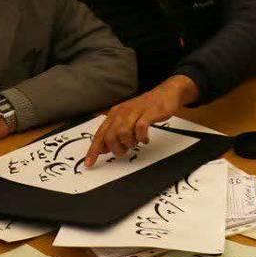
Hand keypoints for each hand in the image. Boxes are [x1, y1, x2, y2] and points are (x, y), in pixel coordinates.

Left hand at [84, 75, 200, 167]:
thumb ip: (115, 133)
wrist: (165, 93)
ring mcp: (135, 112)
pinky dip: (142, 137)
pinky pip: (140, 128)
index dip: (94, 150)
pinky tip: (145, 139)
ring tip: (136, 142)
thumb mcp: (127, 119)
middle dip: (116, 149)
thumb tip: (104, 148)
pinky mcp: (148, 113)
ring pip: (123, 133)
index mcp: (114, 114)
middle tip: (124, 151)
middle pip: (110, 136)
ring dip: (130, 143)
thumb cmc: (145, 108)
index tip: (89, 163)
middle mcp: (122, 112)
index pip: (100, 134)